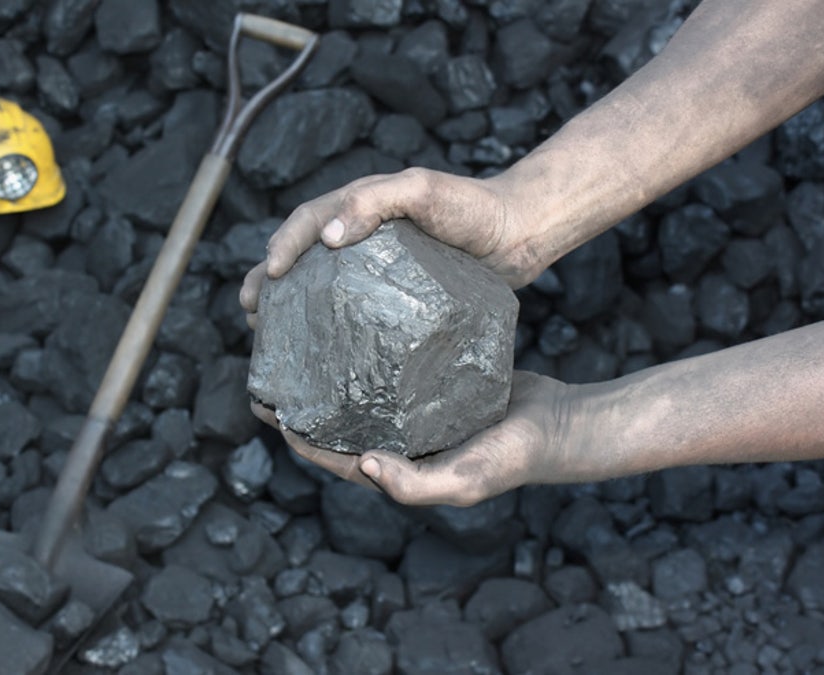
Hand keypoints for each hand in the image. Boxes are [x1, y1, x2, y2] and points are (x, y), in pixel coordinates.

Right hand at [239, 167, 541, 327]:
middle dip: (269, 279)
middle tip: (250, 310)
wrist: (519, 233)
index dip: (282, 245)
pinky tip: (324, 349)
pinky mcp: (397, 295)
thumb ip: (375, 203)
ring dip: (291, 303)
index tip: (266, 276)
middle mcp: (363, 234)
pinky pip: (354, 306)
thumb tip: (328, 238)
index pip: (308, 220)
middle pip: (303, 253)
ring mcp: (379, 266)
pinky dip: (330, 323)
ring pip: (322, 282)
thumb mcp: (422, 191)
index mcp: (362, 205)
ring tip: (269, 333)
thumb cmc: (473, 208)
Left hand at [252, 372, 608, 506]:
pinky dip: (369, 351)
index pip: (329, 454)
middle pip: (336, 420)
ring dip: (330, 371)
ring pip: (360, 390)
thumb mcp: (464, 480)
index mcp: (396, 467)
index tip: (264, 405)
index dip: (294, 434)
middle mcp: (399, 440)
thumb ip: (413, 483)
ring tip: (304, 337)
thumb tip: (361, 465)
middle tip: (272, 364)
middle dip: (301, 400)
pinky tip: (357, 320)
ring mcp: (415, 412)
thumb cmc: (513, 459)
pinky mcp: (433, 385)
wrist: (560, 425)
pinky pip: (391, 368)